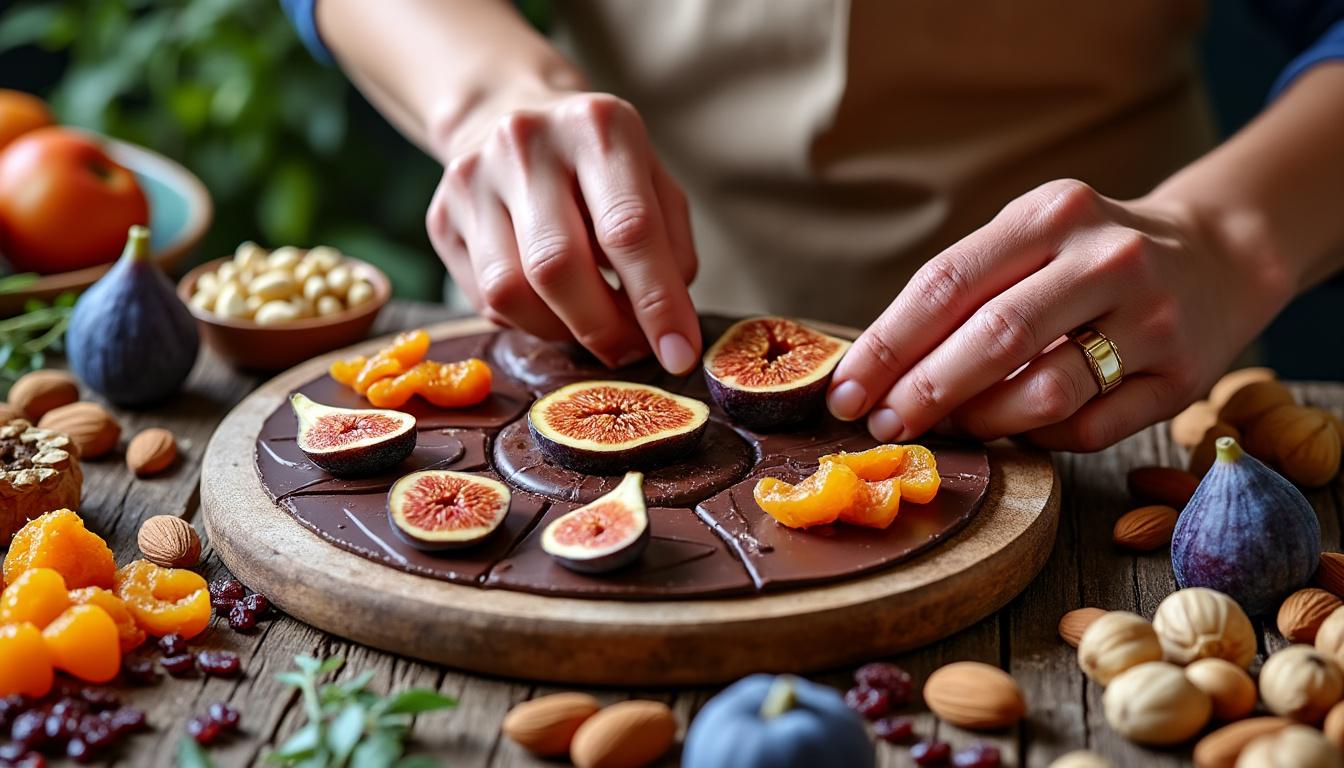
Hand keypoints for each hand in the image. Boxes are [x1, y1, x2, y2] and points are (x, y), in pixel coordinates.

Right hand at [425, 89, 699, 372]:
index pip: (628, 229)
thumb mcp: (653, 184)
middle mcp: (523, 142)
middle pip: (557, 265)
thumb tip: (664, 327)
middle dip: (602, 327)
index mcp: (595, 126)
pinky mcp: (441, 218)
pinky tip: (551, 306)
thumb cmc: (599, 165)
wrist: (510, 117)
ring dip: (560, 331)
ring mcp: (471, 179)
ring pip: (510, 292)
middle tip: (630, 351)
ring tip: (591, 328)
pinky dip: (528, 322)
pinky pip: (484, 300)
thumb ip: (671, 249)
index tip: (679, 353)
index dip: (657, 302)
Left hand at [826, 179, 1292, 450]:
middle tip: (882, 424)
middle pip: (994, 338)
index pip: (947, 283)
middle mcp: (1107, 259)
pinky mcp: (1181, 377)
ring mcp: (1152, 320)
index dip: (886, 345)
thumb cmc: (1091, 256)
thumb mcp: (1031, 238)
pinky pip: (1089, 429)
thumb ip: (964, 290)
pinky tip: (1018, 428)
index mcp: (1051, 214)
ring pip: (1043, 393)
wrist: (1219, 255)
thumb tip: (875, 369)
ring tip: (948, 426)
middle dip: (923, 391)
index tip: (845, 390)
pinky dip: (1039, 438)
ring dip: (980, 420)